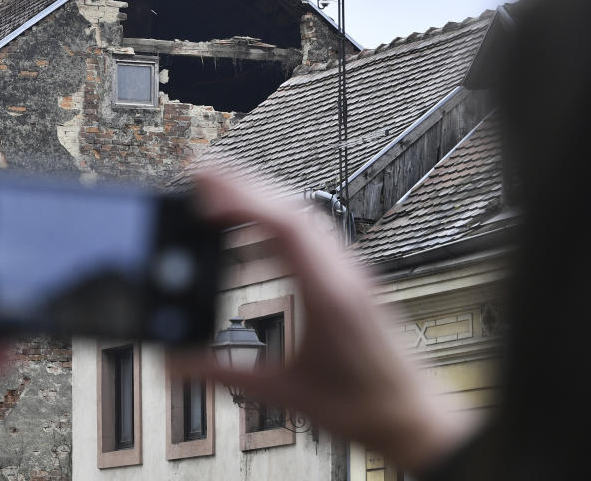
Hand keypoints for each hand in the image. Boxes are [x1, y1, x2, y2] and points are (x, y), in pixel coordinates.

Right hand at [173, 171, 474, 473]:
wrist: (414, 417)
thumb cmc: (363, 407)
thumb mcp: (285, 394)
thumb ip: (226, 375)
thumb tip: (176, 362)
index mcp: (330, 295)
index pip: (284, 226)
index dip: (242, 200)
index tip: (205, 187)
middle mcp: (345, 274)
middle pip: (293, 209)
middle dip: (245, 184)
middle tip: (200, 173)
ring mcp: (352, 272)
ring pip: (306, 216)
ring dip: (264, 196)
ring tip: (222, 191)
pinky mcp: (352, 279)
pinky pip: (315, 232)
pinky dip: (280, 217)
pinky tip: (258, 226)